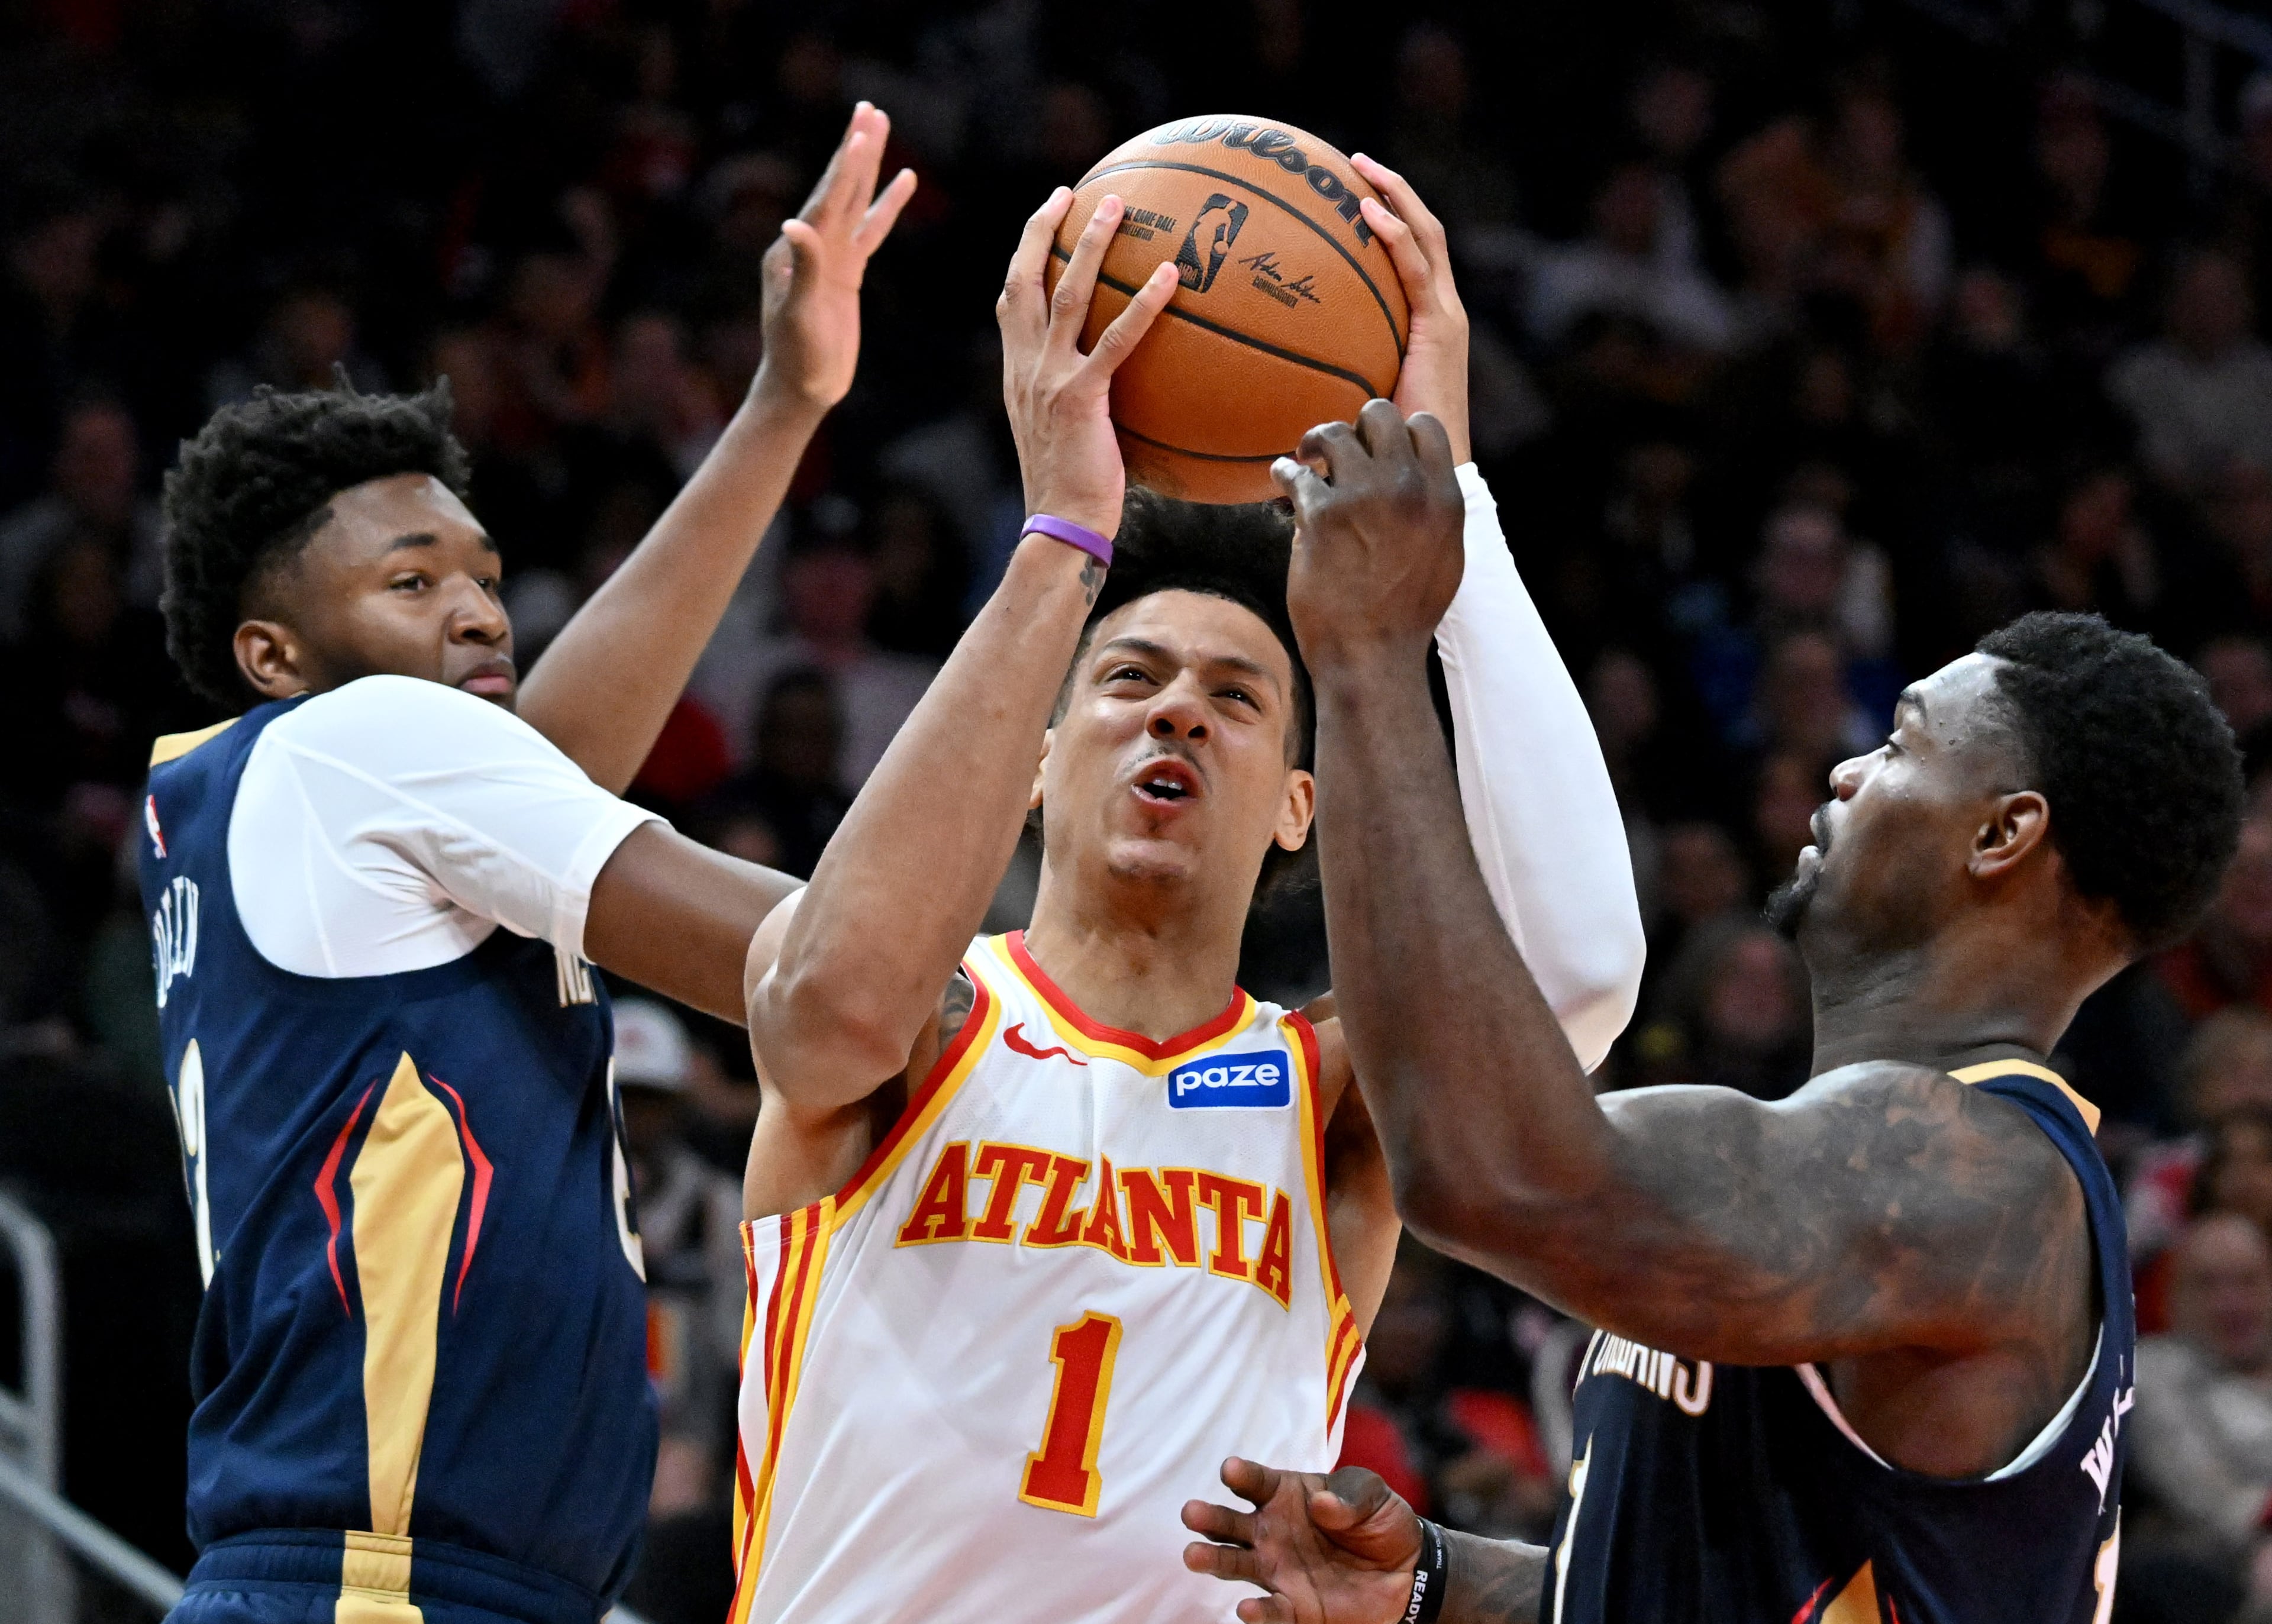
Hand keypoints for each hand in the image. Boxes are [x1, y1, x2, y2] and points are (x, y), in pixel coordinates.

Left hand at [754, 102, 918, 414]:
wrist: (801, 388)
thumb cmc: (796, 358)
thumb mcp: (799, 315)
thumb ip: (803, 269)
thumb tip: (794, 225)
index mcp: (793, 251)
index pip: (826, 201)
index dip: (847, 167)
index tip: (862, 132)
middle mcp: (809, 245)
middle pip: (839, 188)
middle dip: (855, 149)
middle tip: (869, 109)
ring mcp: (829, 256)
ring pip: (855, 201)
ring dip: (868, 166)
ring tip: (881, 126)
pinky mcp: (847, 272)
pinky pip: (871, 229)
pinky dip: (885, 205)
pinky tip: (903, 181)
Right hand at [998, 188, 1177, 537]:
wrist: (1058, 526)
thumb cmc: (1069, 490)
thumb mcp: (1063, 433)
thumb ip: (1076, 398)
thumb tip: (1115, 384)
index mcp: (1017, 372)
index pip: (1012, 301)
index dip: (1024, 254)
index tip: (1045, 218)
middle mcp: (1026, 366)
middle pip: (1026, 279)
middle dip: (1044, 229)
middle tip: (1072, 192)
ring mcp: (1050, 378)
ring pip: (1067, 293)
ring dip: (1090, 243)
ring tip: (1118, 206)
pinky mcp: (1081, 396)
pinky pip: (1116, 339)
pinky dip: (1143, 303)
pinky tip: (1170, 275)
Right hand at [1181, 1457, 1422, 1623]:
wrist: (1407, 1572)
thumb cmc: (1381, 1522)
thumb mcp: (1373, 1495)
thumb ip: (1350, 1497)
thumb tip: (1321, 1504)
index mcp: (1286, 1495)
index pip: (1257, 1483)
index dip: (1242, 1475)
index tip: (1230, 1469)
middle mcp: (1272, 1532)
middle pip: (1232, 1523)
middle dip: (1210, 1517)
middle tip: (1191, 1512)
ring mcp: (1278, 1570)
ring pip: (1236, 1564)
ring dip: (1214, 1560)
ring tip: (1193, 1555)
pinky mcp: (1293, 1607)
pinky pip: (1271, 1611)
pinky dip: (1257, 1613)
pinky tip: (1245, 1609)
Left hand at [1274, 400, 1465, 663]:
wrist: (1371, 656)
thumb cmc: (1406, 615)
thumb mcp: (1444, 558)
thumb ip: (1435, 511)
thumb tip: (1421, 479)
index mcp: (1443, 497)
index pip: (1424, 426)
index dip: (1398, 431)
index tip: (1379, 448)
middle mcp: (1407, 487)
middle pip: (1379, 415)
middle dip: (1356, 427)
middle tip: (1340, 450)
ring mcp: (1363, 497)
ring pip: (1334, 433)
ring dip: (1316, 442)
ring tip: (1305, 457)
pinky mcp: (1321, 515)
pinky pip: (1295, 473)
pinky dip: (1285, 471)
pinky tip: (1281, 476)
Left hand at [1351, 155, 1469, 464]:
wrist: (1427, 471)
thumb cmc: (1385, 446)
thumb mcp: (1352, 395)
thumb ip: (1325, 372)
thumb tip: (1265, 368)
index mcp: (1428, 322)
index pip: (1413, 255)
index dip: (1390, 218)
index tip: (1351, 191)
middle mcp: (1442, 311)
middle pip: (1425, 232)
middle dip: (1395, 191)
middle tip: (1355, 162)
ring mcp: (1446, 317)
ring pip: (1426, 237)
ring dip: (1396, 197)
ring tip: (1362, 168)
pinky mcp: (1441, 327)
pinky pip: (1415, 268)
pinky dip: (1394, 234)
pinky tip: (1366, 212)